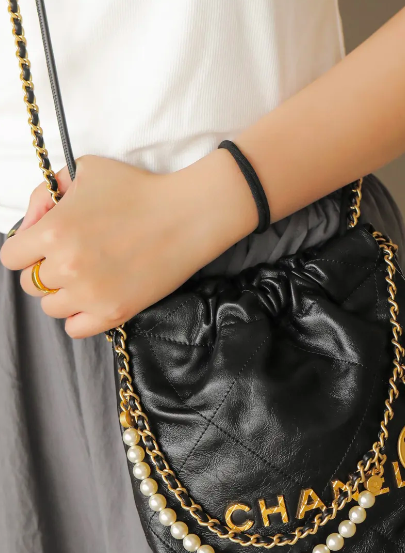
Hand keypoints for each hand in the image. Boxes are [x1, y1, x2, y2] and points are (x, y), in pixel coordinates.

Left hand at [0, 151, 257, 337]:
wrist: (186, 216)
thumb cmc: (137, 189)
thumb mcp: (84, 171)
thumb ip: (46, 194)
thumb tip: (31, 223)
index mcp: (53, 231)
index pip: (11, 257)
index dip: (26, 249)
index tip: (44, 246)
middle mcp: (66, 266)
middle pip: (31, 284)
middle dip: (46, 271)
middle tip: (73, 258)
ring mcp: (90, 294)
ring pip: (51, 308)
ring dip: (64, 294)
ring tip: (88, 278)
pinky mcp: (113, 312)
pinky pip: (75, 328)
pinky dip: (80, 317)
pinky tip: (95, 298)